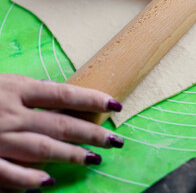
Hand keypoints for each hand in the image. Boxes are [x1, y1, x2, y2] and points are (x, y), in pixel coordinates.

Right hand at [0, 74, 123, 191]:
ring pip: (43, 148)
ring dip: (72, 155)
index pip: (64, 95)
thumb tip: (61, 91)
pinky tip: (49, 181)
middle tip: (115, 141)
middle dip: (92, 133)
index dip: (92, 100)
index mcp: (18, 90)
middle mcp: (13, 114)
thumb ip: (32, 90)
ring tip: (96, 159)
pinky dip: (28, 178)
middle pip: (61, 124)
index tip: (115, 105)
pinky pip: (7, 171)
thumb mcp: (5, 82)